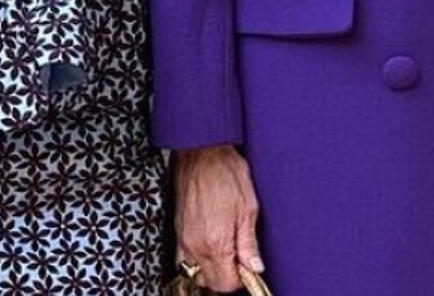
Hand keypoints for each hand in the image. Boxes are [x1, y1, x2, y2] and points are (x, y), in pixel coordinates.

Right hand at [175, 144, 262, 291]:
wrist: (202, 151)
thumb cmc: (226, 172)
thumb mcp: (248, 206)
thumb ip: (249, 242)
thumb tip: (255, 268)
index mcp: (216, 242)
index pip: (225, 284)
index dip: (240, 278)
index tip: (248, 265)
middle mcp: (196, 246)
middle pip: (210, 282)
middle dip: (227, 275)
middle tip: (240, 254)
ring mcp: (184, 239)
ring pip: (197, 272)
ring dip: (212, 267)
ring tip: (226, 246)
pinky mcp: (178, 231)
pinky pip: (185, 258)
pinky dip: (199, 258)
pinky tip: (211, 240)